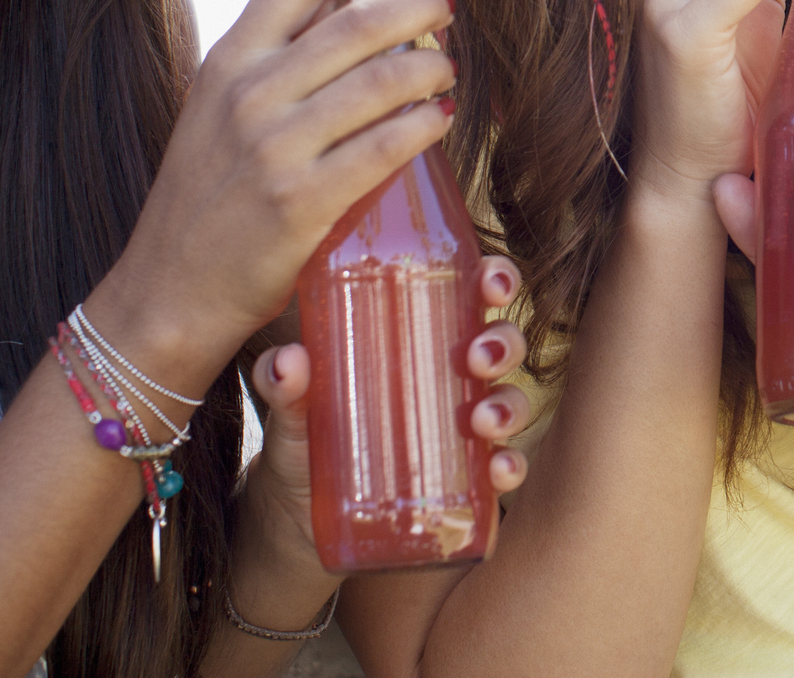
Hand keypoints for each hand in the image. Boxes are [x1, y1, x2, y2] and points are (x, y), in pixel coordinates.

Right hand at [117, 0, 457, 349]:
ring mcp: (276, 147)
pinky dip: (427, 124)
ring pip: (385, 79)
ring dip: (434, 67)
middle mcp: (250, 93)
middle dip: (421, 7)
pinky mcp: (304, 201)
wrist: (169, 291)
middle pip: (360, 20)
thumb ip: (273, 59)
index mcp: (228, 60)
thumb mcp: (217, 109)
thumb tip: (349, 5)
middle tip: (446, 13)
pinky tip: (439, 120)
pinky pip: (387, 145)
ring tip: (448, 72)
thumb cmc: (207, 197)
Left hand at [242, 256, 533, 566]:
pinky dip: (511, 466)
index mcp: (418, 334)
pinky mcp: (465, 477)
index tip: (489, 284)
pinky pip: (503, 465)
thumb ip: (282, 382)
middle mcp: (450, 375)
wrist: (296, 515)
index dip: (495, 278)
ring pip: (510, 401)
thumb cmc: (304, 433)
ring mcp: (462, 426)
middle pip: (500, 343)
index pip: (469, 292)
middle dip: (503, 344)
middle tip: (476, 359)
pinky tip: (502, 470)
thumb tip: (288, 360)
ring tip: (483, 421)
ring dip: (509, 405)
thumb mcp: (291, 405)